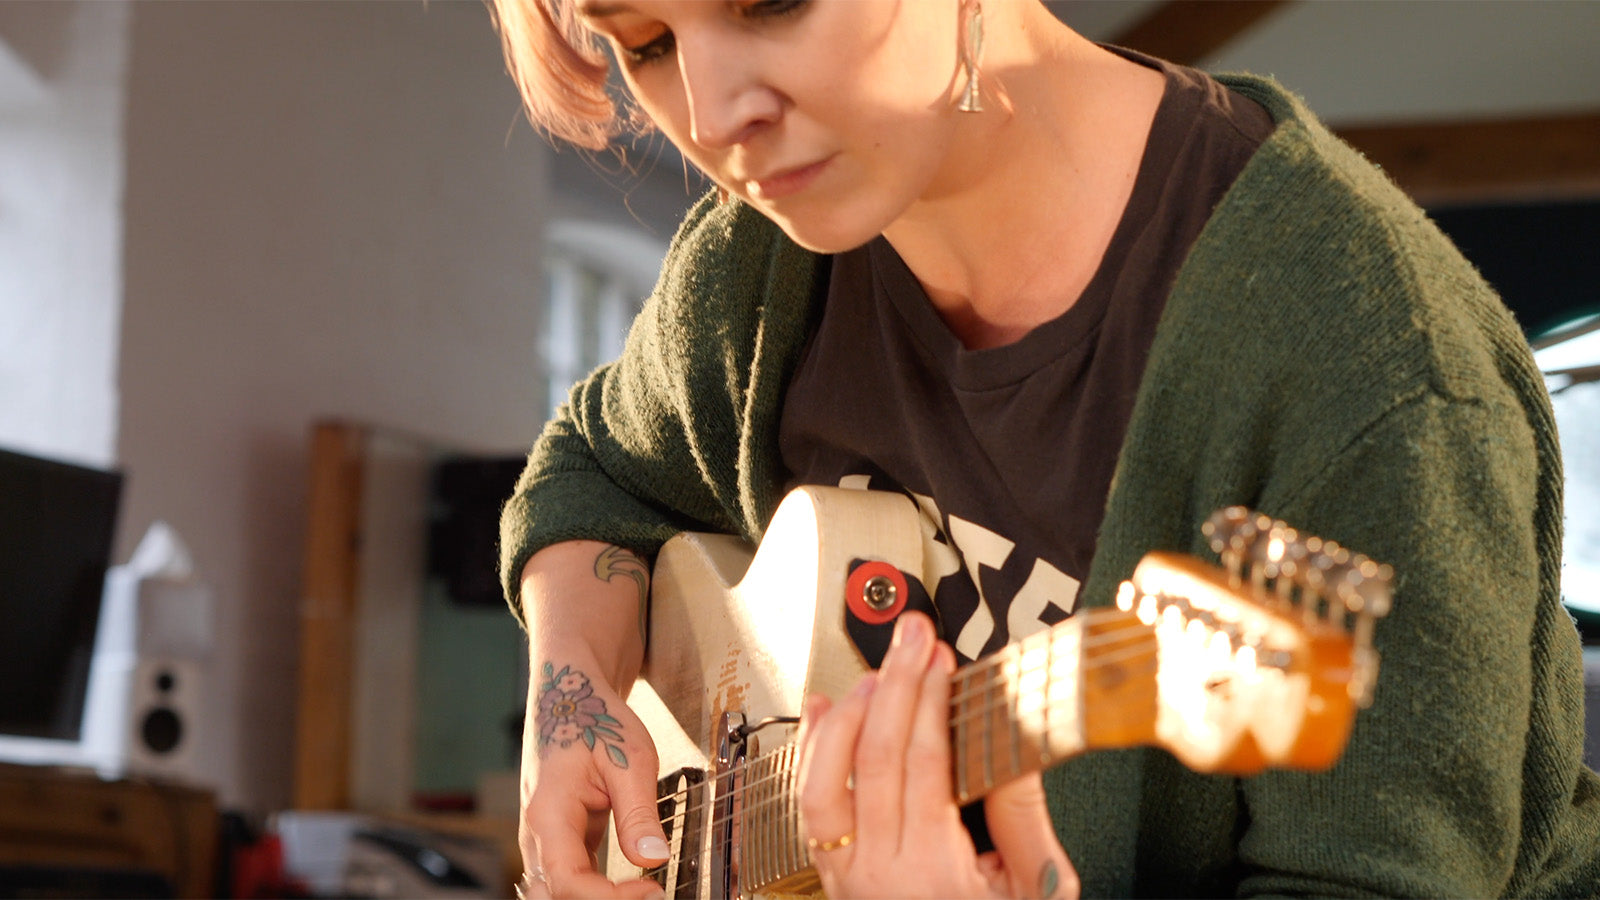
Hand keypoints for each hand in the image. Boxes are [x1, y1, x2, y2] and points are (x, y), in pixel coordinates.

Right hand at [517, 658, 667, 898]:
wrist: (569, 695)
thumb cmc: (594, 717)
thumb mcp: (629, 758)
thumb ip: (639, 812)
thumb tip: (653, 859)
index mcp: (549, 812)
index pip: (567, 881)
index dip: (610, 898)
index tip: (652, 890)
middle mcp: (538, 832)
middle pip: (553, 896)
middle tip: (648, 896)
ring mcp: (545, 837)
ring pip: (557, 891)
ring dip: (595, 898)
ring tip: (643, 893)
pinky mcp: (561, 838)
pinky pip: (571, 877)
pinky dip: (598, 890)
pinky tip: (634, 886)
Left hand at [796, 613, 1078, 898]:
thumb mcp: (1037, 889)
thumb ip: (1020, 814)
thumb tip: (1010, 739)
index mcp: (932, 874)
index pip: (921, 764)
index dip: (930, 702)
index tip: (942, 660)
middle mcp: (876, 875)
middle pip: (873, 758)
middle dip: (895, 686)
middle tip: (914, 637)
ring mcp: (846, 878)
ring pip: (822, 780)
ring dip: (847, 716)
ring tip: (879, 673)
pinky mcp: (834, 878)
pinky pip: (809, 808)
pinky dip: (813, 752)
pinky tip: (824, 711)